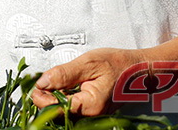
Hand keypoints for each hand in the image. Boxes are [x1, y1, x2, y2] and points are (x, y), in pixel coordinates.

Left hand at [31, 48, 145, 116]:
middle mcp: (92, 115)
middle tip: (40, 82)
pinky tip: (64, 86)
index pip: (56, 109)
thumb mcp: (89, 63)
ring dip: (54, 97)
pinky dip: (65, 97)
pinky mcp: (94, 110)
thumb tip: (43, 82)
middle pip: (59, 112)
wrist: (142, 69)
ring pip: (65, 110)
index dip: (41, 98)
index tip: (34, 86)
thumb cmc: (120, 64)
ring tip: (51, 82)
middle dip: (46, 98)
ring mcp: (94, 114)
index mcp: (90, 105)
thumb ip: (64, 74)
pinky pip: (74, 107)